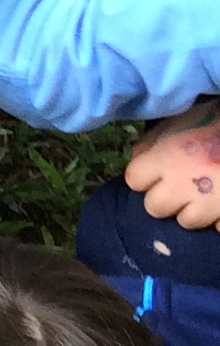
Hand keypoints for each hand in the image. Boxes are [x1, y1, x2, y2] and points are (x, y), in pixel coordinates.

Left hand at [126, 103, 219, 229]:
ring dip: (195, 210)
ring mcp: (207, 206)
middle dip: (166, 198)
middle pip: (154, 207)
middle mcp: (181, 186)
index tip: (157, 170)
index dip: (145, 175)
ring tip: (210, 192)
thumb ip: (156, 140)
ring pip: (187, 221)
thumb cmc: (219, 120)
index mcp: (166, 159)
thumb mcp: (185, 119)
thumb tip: (138, 157)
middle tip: (183, 185)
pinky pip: (218, 227)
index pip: (134, 179)